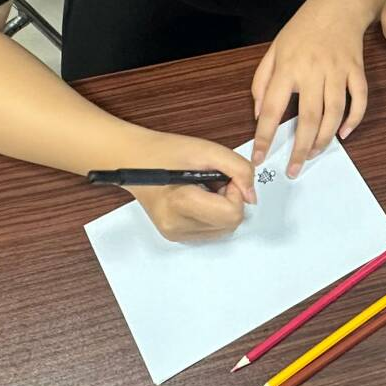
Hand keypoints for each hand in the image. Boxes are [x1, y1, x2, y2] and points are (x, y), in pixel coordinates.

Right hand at [125, 131, 256, 242]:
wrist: (133, 159)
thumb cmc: (164, 152)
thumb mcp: (207, 150)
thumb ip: (239, 169)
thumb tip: (252, 196)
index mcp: (180, 204)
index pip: (232, 214)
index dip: (236, 192)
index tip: (224, 177)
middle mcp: (176, 226)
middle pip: (230, 224)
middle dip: (230, 200)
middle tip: (213, 181)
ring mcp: (175, 234)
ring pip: (224, 229)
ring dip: (222, 207)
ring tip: (203, 188)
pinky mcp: (176, 236)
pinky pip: (211, 230)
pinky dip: (212, 214)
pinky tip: (198, 198)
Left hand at [251, 0, 369, 177]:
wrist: (338, 6)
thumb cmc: (301, 29)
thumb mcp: (273, 50)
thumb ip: (261, 82)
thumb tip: (259, 114)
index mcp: (287, 67)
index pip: (271, 109)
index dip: (264, 136)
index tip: (259, 158)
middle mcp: (312, 71)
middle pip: (307, 118)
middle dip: (299, 148)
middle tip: (294, 169)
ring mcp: (337, 71)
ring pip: (333, 114)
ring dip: (324, 138)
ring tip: (313, 154)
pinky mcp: (356, 71)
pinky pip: (358, 101)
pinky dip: (353, 120)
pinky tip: (343, 134)